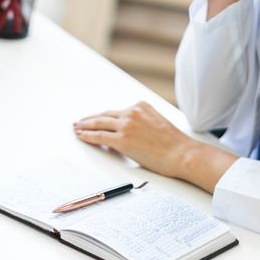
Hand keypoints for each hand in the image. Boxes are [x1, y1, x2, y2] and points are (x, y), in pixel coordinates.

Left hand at [74, 102, 237, 191]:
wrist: (182, 153)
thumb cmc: (175, 145)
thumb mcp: (158, 124)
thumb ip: (142, 124)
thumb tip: (128, 134)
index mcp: (141, 106)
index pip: (117, 111)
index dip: (104, 117)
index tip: (96, 119)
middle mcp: (132, 112)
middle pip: (105, 115)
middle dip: (91, 119)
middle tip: (80, 121)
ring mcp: (126, 125)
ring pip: (98, 123)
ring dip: (85, 126)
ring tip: (76, 128)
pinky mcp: (122, 139)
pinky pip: (99, 136)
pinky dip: (87, 135)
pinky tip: (81, 136)